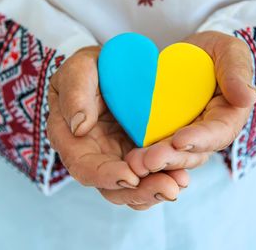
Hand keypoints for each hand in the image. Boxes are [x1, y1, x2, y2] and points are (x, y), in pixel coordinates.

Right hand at [46, 46, 188, 209]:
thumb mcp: (78, 68)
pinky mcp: (140, 155)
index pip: (84, 167)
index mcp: (72, 140)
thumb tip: (79, 127)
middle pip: (112, 186)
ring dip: (156, 189)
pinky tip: (183, 176)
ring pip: (134, 187)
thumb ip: (75, 93)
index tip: (130, 176)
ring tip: (178, 184)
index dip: (106, 176)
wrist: (114, 65)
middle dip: (140, 191)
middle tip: (167, 188)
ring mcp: (118, 158)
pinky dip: (166, 177)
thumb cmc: (90, 67)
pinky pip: (151, 175)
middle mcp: (94, 156)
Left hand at [125, 31, 255, 175]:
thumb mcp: (229, 52)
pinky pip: (155, 150)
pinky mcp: (164, 136)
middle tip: (149, 161)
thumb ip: (237, 71)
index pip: (219, 132)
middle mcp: (208, 134)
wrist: (190, 56)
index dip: (200, 139)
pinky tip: (127, 161)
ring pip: (172, 158)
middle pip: (193, 154)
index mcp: (229, 116)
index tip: (180, 141)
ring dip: (154, 163)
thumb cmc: (215, 53)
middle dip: (171, 158)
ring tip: (135, 163)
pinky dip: (143, 157)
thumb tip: (248, 97)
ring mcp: (185, 137)